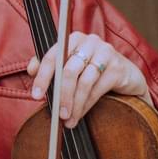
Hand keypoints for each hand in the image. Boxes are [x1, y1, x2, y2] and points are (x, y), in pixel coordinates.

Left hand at [26, 32, 151, 127]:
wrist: (126, 76)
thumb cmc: (92, 70)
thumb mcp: (70, 66)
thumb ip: (51, 66)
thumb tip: (31, 69)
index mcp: (73, 39)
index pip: (52, 57)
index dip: (42, 77)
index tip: (35, 96)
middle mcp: (89, 41)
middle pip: (69, 71)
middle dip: (61, 96)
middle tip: (58, 115)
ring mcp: (105, 53)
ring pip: (84, 82)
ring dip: (75, 104)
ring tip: (68, 119)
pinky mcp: (117, 67)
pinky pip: (98, 89)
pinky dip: (87, 105)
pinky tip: (81, 114)